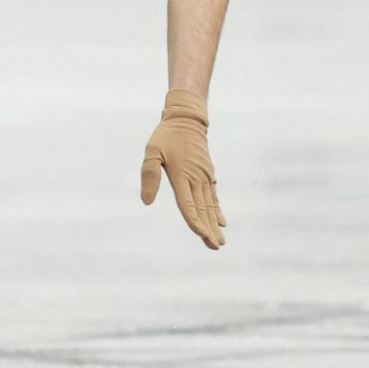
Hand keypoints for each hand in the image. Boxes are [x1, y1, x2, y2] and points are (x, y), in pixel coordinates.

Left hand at [140, 88, 225, 248]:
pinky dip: (217, 210)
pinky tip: (221, 222)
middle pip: (203, 209)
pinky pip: (214, 196)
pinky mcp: (207, 174)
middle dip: (208, 229)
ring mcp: (204, 177)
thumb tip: (146, 201)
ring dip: (214, 224)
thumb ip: (150, 175)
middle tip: (215, 247)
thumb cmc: (166, 136)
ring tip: (220, 242)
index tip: (201, 235)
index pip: (189, 204)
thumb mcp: (152, 151)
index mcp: (182, 175)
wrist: (187, 120)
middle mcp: (196, 178)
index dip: (195, 221)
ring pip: (210, 205)